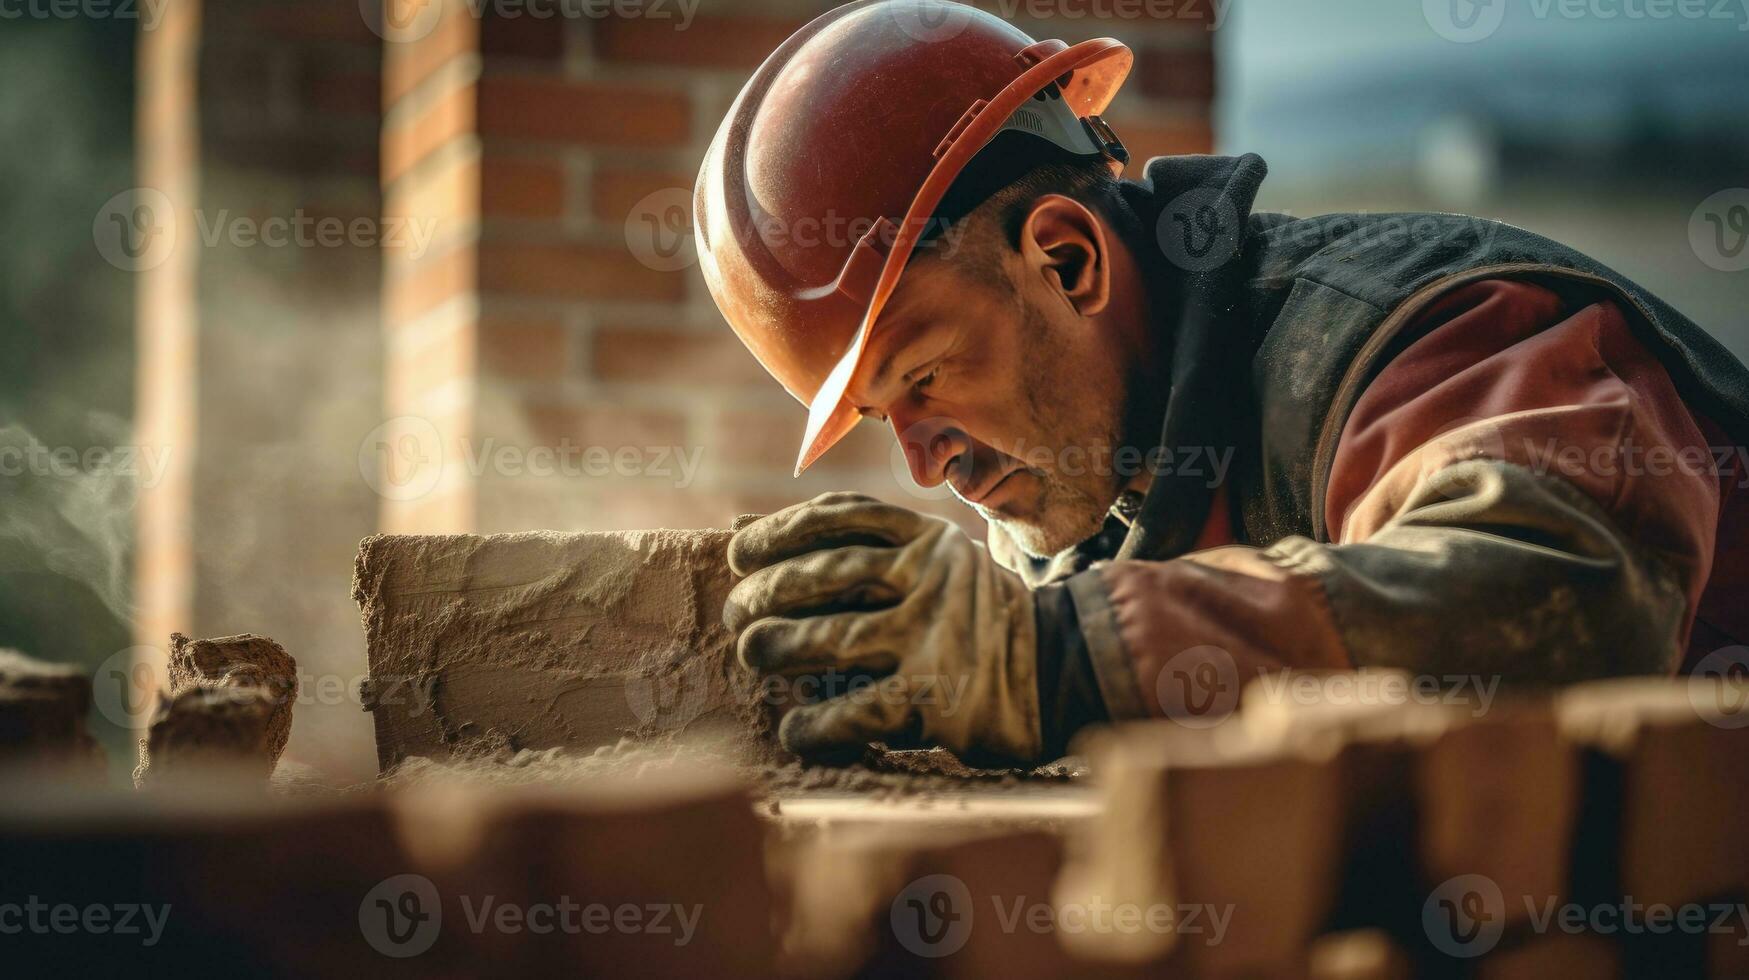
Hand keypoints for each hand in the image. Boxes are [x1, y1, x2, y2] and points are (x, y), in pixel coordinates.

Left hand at [724, 492, 1040, 763]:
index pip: (841, 516)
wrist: (1065, 671)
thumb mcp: (941, 560)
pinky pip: (856, 712)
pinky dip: (815, 726)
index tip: (740, 552)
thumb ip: (872, 548)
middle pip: (826, 575)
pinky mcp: (937, 701)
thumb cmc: (980, 617)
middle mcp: (931, 580)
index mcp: (929, 539)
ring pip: (831, 638)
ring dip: (777, 648)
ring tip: (753, 655)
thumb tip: (755, 539)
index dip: (780, 531)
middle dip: (767, 593)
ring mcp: (935, 639)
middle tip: (738, 615)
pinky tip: (795, 732)